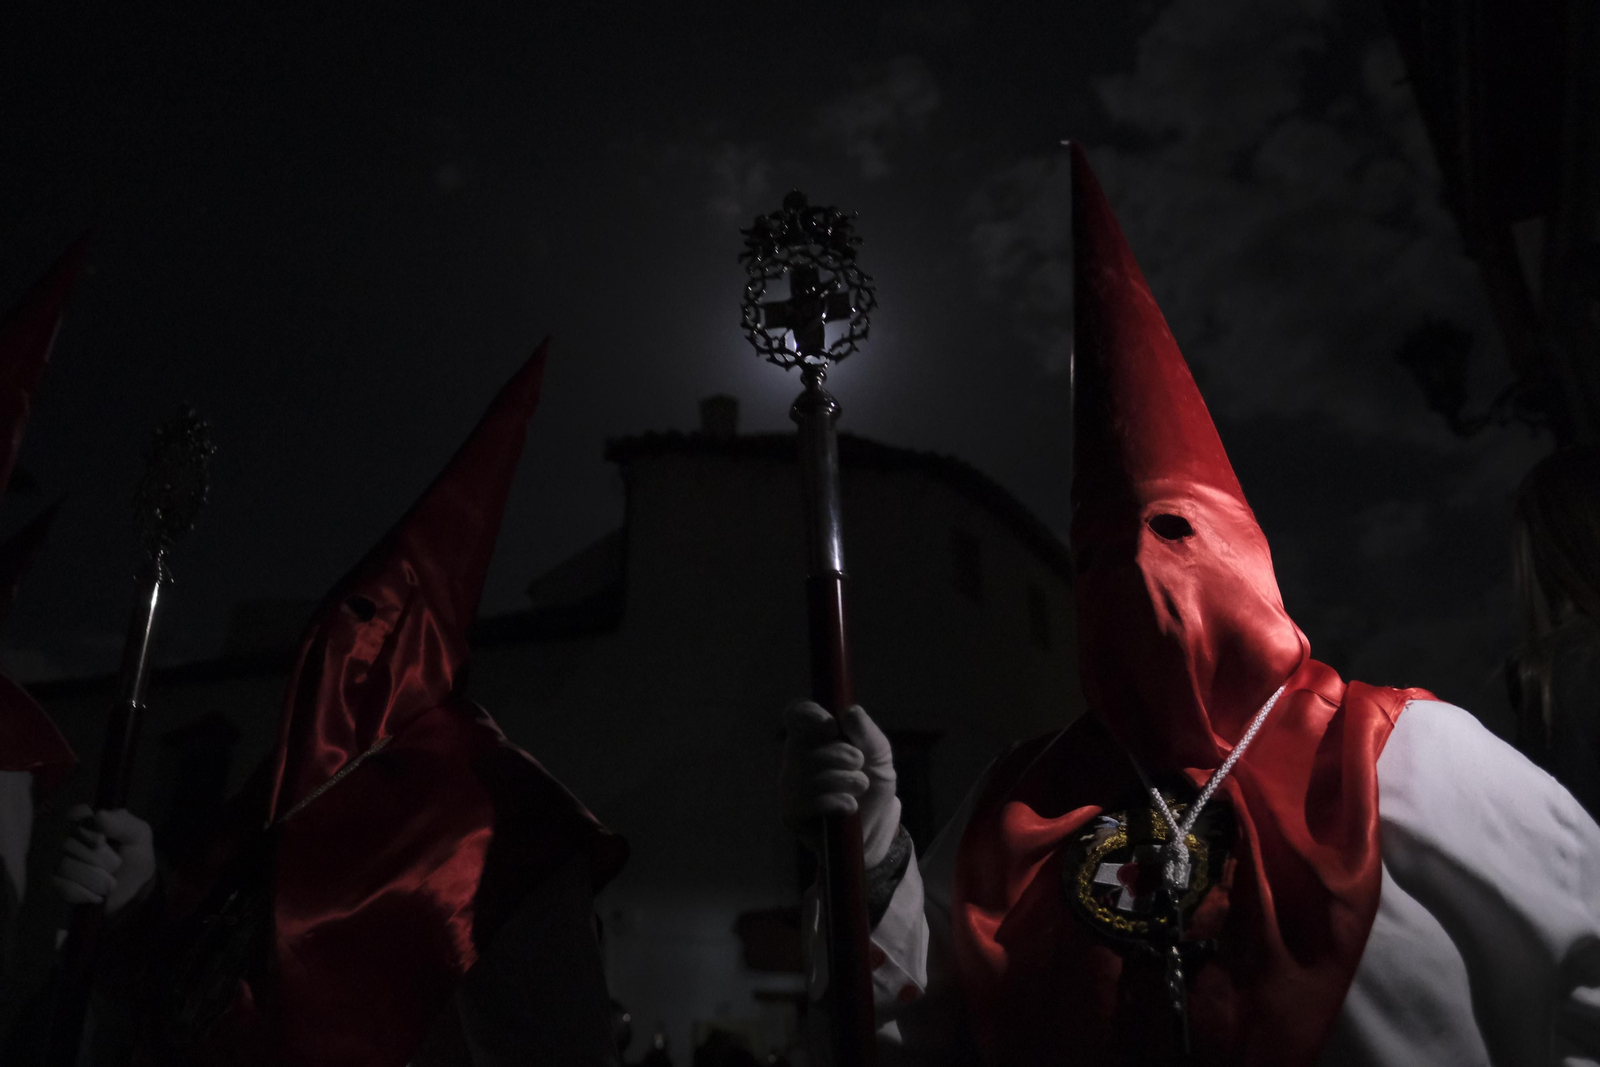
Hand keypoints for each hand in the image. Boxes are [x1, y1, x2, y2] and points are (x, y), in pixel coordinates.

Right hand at [52, 805, 155, 914]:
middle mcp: (71, 837)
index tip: (102, 840)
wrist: (133, 890)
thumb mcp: (138, 836)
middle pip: (69, 843)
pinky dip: (84, 892)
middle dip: (98, 858)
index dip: (88, 829)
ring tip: (111, 883)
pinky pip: (62, 886)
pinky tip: (98, 894)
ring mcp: (61, 860)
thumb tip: (98, 815)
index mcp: (90, 821)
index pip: (75, 814)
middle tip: (116, 865)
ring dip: (94, 877)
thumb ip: (123, 823)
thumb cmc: (136, 856)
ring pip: (64, 866)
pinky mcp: (58, 882)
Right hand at [780, 701, 900, 867]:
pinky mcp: (791, 814)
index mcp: (812, 736)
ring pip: (809, 775)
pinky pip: (809, 802)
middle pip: (806, 746)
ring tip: (860, 787)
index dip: (810, 715)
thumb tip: (849, 713)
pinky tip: (850, 806)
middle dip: (842, 755)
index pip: (796, 714)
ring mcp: (790, 787)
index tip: (832, 728)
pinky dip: (837, 802)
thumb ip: (867, 732)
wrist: (876, 828)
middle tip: (859, 764)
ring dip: (844, 780)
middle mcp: (795, 759)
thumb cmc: (873, 785)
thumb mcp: (879, 755)